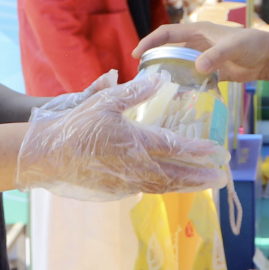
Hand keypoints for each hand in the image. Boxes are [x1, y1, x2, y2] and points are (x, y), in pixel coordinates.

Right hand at [18, 70, 227, 201]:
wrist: (46, 156)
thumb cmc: (74, 126)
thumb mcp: (103, 101)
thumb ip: (133, 92)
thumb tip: (159, 78)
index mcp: (135, 143)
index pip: (174, 148)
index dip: (197, 151)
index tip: (217, 152)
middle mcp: (135, 167)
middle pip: (175, 175)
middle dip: (200, 177)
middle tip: (222, 177)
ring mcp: (125, 182)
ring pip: (162, 186)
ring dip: (185, 185)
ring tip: (203, 184)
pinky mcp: (115, 190)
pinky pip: (145, 189)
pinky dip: (163, 187)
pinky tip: (170, 183)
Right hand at [132, 21, 268, 90]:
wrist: (268, 57)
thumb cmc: (252, 45)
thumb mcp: (233, 47)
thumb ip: (215, 56)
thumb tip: (197, 67)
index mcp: (197, 31)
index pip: (167, 33)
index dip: (150, 41)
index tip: (137, 54)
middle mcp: (196, 43)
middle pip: (168, 49)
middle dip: (154, 59)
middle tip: (141, 75)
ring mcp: (202, 58)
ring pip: (178, 64)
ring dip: (167, 73)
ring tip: (154, 88)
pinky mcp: (210, 71)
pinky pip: (191, 77)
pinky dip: (183, 85)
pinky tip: (177, 97)